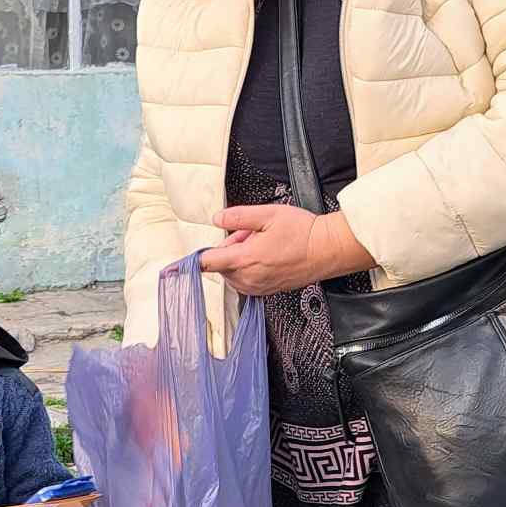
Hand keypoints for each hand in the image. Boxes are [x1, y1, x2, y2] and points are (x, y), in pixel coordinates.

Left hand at [198, 205, 372, 295]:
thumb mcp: (268, 214)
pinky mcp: (266, 291)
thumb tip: (217, 219)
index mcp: (245, 260)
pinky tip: (268, 255)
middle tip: (251, 233)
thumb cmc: (302, 232)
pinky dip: (250, 267)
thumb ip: (238, 217)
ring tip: (263, 243)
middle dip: (230, 247)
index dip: (195, 258)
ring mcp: (258, 287)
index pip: (208, 263)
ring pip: (233, 272)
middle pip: (221, 264)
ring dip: (240, 257)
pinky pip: (245, 280)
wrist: (327, 250)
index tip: (178, 262)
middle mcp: (249, 278)